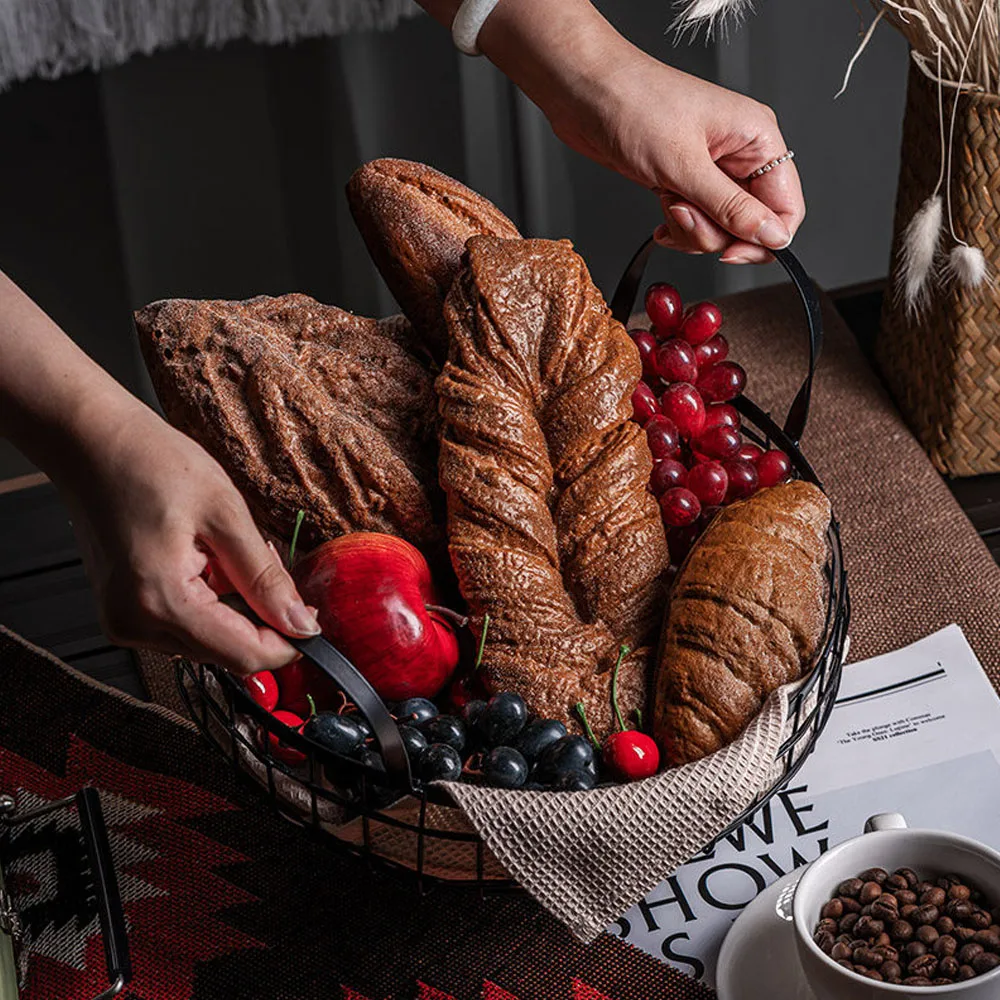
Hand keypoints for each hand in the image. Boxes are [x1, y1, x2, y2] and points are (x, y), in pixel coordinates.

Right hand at [61, 398, 319, 674]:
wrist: (91, 444)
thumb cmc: (151, 464)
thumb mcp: (227, 515)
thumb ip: (265, 578)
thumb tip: (300, 624)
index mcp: (161, 601)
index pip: (243, 654)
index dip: (287, 644)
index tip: (313, 620)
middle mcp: (135, 625)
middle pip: (227, 653)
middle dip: (261, 618)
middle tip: (267, 561)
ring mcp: (125, 623)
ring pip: (208, 642)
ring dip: (235, 609)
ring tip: (226, 551)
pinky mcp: (124, 614)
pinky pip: (186, 626)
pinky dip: (210, 603)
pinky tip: (207, 560)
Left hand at [545, 52, 804, 264]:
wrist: (586, 93)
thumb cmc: (636, 104)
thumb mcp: (685, 165)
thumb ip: (731, 207)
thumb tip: (772, 236)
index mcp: (756, 138)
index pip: (787, 205)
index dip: (765, 238)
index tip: (733, 251)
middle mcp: (738, 156)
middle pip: (750, 224)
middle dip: (715, 232)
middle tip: (684, 212)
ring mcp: (710, 171)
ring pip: (719, 229)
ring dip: (691, 229)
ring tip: (666, 200)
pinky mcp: (683, 182)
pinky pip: (694, 223)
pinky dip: (677, 227)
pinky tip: (660, 214)